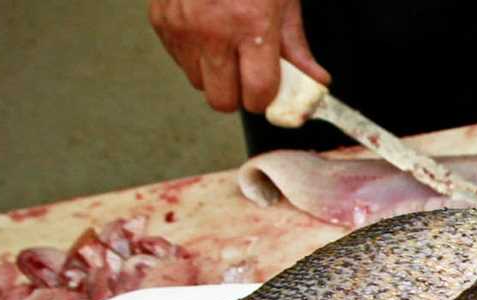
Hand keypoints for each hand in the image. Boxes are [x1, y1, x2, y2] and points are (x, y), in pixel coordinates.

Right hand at [148, 0, 329, 113]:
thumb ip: (296, 46)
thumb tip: (316, 82)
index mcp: (251, 26)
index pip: (257, 95)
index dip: (265, 97)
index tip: (267, 88)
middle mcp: (213, 31)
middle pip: (223, 101)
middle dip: (238, 93)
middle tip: (246, 72)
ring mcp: (182, 27)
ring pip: (198, 83)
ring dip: (214, 74)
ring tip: (225, 45)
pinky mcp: (161, 21)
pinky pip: (179, 60)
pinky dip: (194, 54)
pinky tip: (206, 30)